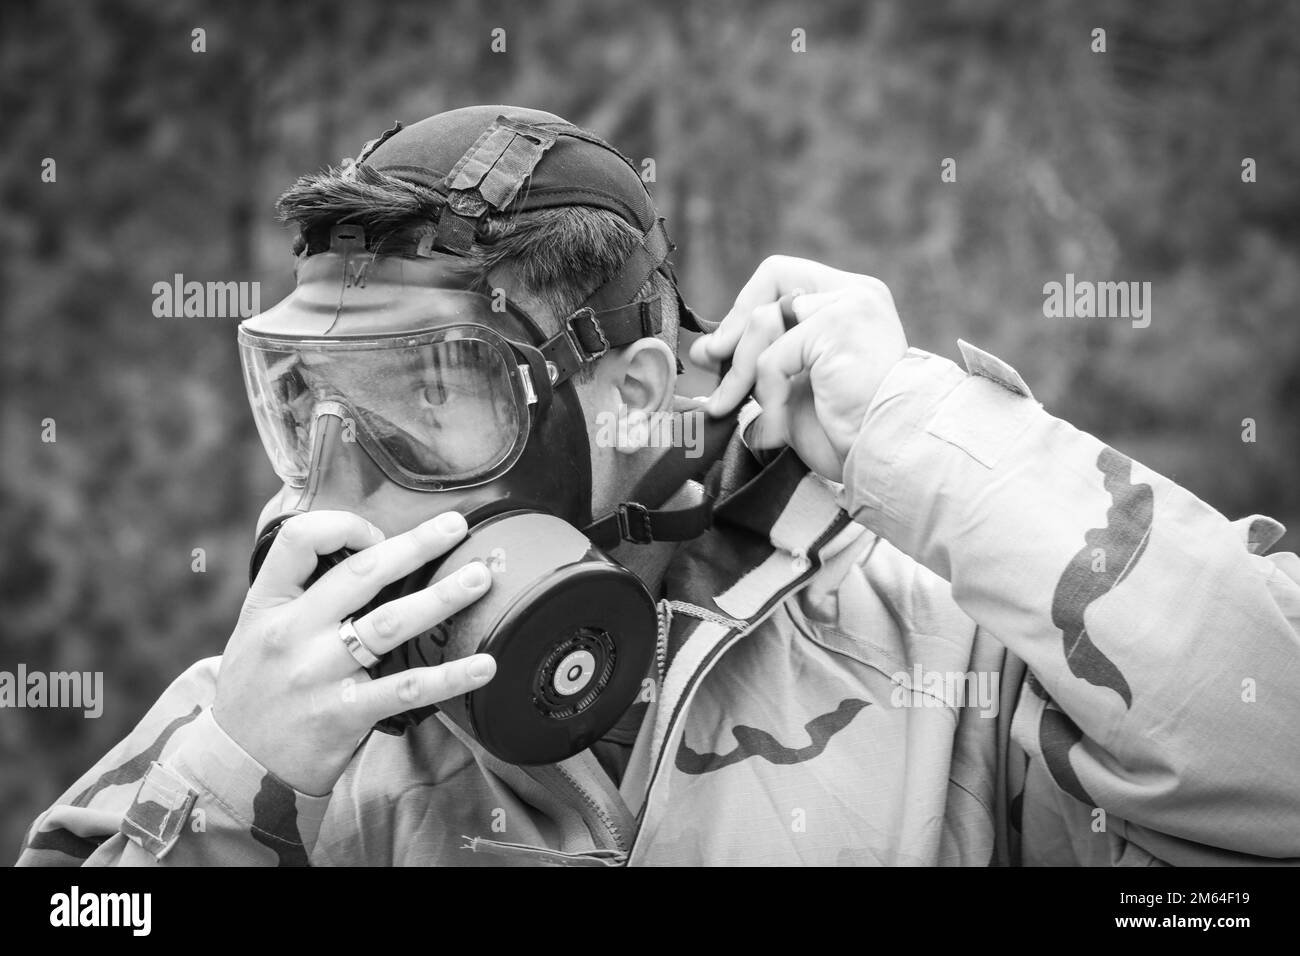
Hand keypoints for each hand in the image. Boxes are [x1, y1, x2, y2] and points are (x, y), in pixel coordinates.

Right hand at [213, 510, 494, 795]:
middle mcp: (292, 633)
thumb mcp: (255, 632)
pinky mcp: (345, 714)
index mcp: (267, 605)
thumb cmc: (257, 692)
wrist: (238, 770)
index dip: (345, 526)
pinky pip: (407, 688)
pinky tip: (484, 665)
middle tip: (455, 527)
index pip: (299, 540)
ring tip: (480, 579)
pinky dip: (451, 676)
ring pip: (391, 622)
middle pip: (362, 572)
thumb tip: (363, 554)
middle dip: (416, 544)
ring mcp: (318, 674)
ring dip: (442, 597)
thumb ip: (298, 594)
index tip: (379, 535)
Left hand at [689, 255, 907, 481]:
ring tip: (739, 409)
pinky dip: (767, 394)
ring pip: (764, 320)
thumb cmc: (846, 432)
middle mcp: (855, 292)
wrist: (887, 459)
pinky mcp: (840, 326)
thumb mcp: (792, 387)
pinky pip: (773, 356)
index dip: (744, 307)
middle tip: (715, 372)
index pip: (780, 275)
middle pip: (771, 278)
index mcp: (848, 300)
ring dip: (742, 373)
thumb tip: (705, 348)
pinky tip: (778, 423)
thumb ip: (757, 360)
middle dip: (734, 328)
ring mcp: (850, 305)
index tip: (721, 350)